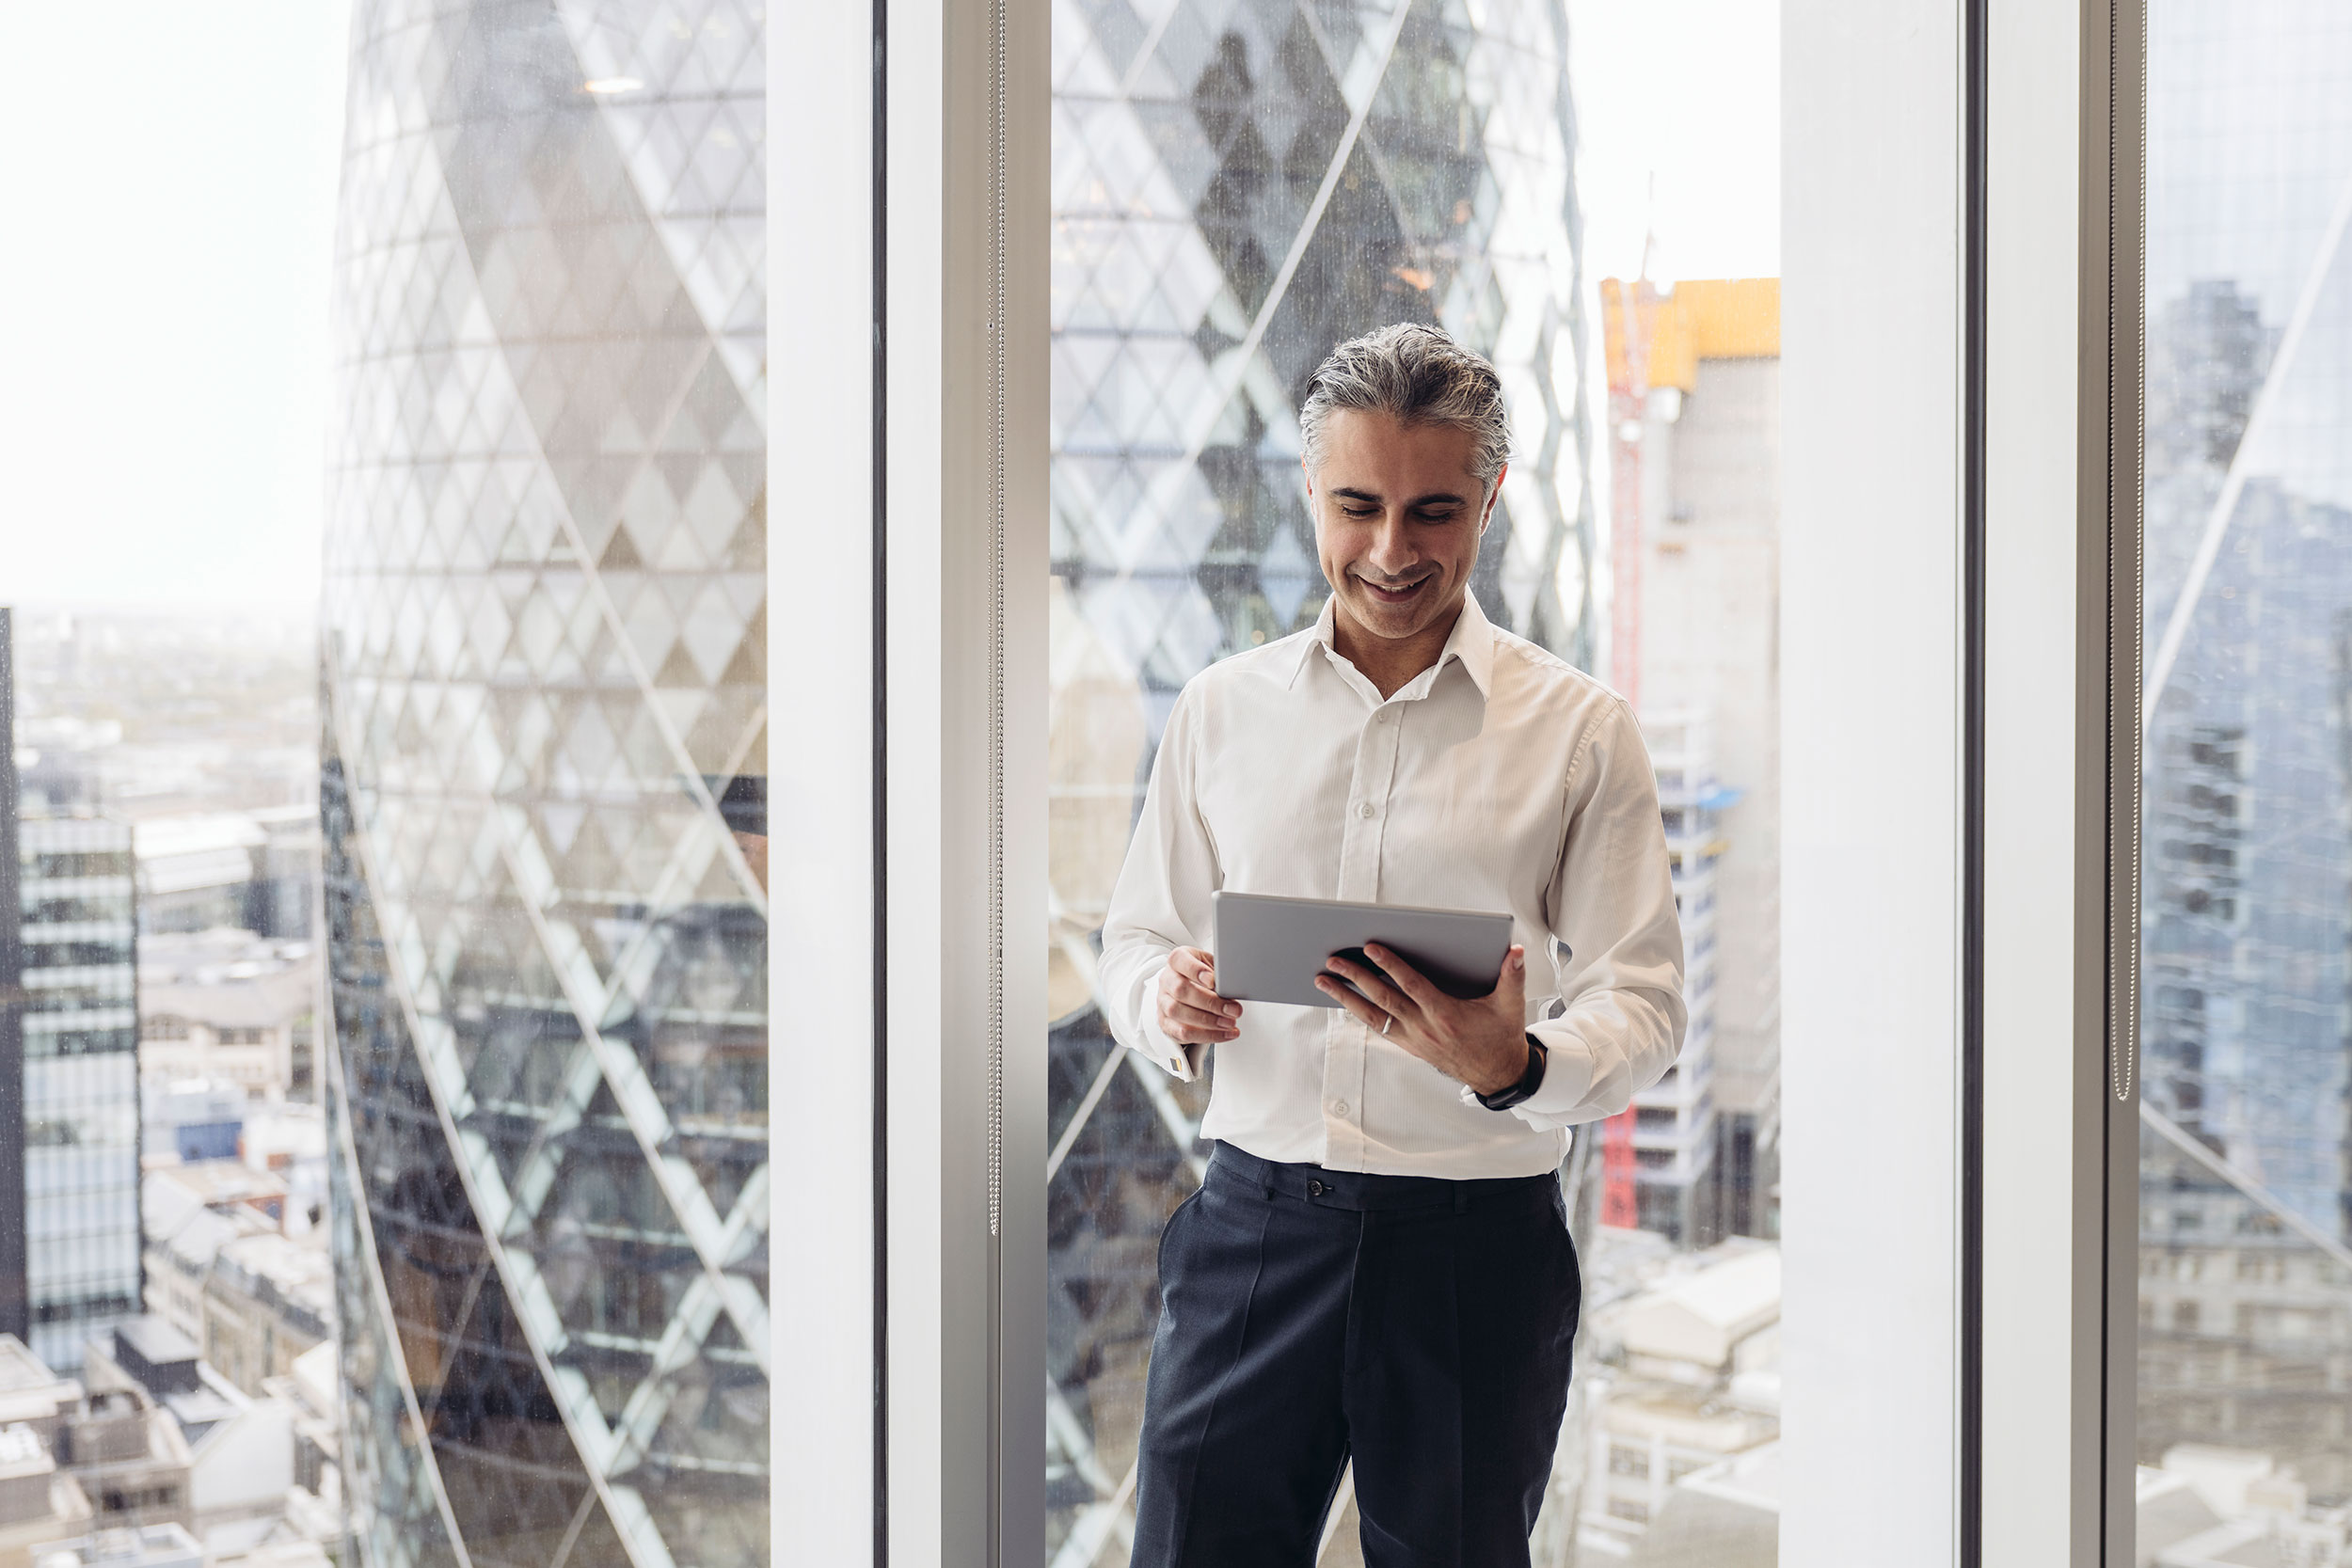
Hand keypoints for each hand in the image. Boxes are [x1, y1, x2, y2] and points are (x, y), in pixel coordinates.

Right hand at [1157, 946, 1241, 1046]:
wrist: (1187, 988)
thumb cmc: (1201, 976)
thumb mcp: (1211, 965)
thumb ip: (1219, 972)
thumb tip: (1233, 986)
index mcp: (1177, 961)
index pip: (1179, 960)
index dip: (1195, 970)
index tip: (1212, 980)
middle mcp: (1167, 980)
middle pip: (1181, 990)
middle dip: (1210, 1003)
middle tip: (1231, 1009)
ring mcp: (1163, 1002)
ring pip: (1178, 1013)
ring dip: (1209, 1022)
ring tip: (1229, 1023)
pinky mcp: (1166, 1023)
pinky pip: (1182, 1033)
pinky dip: (1207, 1035)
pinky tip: (1224, 1033)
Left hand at [1317, 944, 1529, 1096]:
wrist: (1497, 1074)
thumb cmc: (1501, 1036)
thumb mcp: (1511, 1006)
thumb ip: (1512, 976)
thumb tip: (1516, 951)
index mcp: (1445, 1014)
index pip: (1411, 985)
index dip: (1390, 965)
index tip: (1370, 948)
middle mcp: (1424, 1028)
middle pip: (1383, 998)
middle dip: (1355, 978)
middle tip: (1332, 960)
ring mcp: (1413, 1039)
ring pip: (1372, 1016)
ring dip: (1345, 997)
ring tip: (1323, 981)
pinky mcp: (1409, 1046)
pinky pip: (1378, 1028)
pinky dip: (1358, 1013)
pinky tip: (1343, 1001)